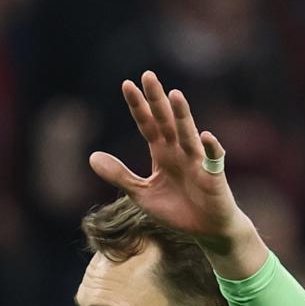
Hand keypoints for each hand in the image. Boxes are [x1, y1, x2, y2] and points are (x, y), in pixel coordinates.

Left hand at [89, 71, 257, 269]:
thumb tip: (91, 157)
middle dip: (157, 99)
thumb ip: (119, 175)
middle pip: (166, 121)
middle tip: (148, 75)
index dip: (138, 106)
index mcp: (162, 153)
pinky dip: (210, 148)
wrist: (205, 230)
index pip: (147, 124)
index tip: (126, 84)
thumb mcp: (141, 194)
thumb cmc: (177, 209)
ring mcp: (197, 161)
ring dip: (182, 115)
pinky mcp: (213, 176)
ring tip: (174, 95)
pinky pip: (212, 159)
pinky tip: (204, 135)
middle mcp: (179, 151)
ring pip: (187, 134)